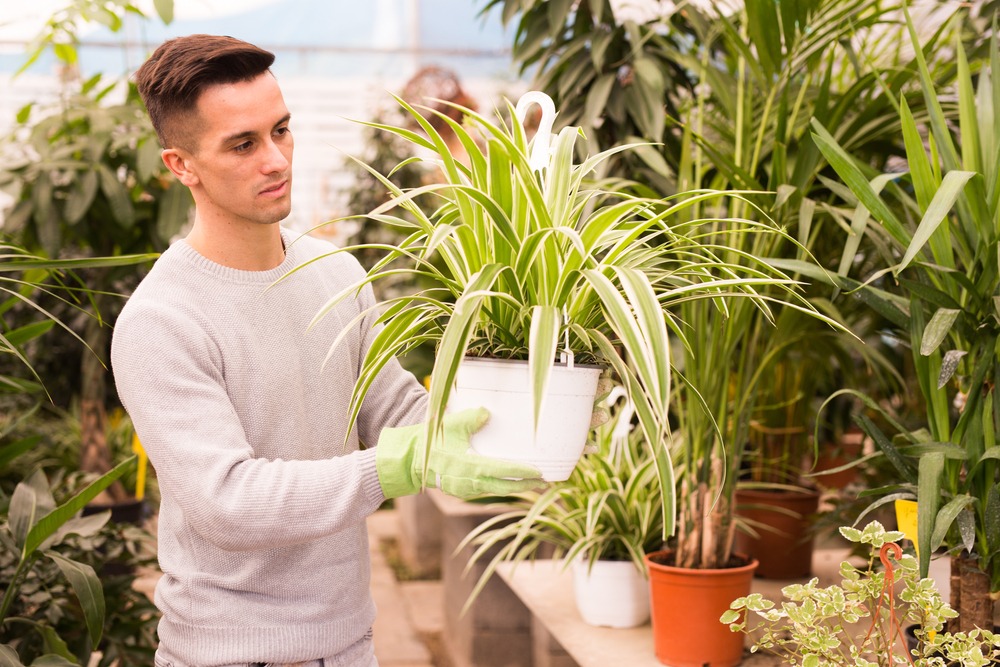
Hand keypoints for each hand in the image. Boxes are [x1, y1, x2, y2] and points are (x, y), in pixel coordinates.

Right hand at [375, 407, 543, 498]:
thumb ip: (471, 418)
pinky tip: (514, 482)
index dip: (522, 472)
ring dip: (517, 487)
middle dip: (527, 485)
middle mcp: (470, 484)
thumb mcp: (450, 426)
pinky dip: (503, 487)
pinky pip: (489, 491)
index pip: (502, 472)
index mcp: (469, 468)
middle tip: (548, 481)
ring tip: (536, 483)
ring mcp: (467, 490)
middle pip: (505, 487)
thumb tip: (487, 412)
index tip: (539, 471)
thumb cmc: (431, 442)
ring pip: (498, 491)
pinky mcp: (464, 491)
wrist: (409, 461)